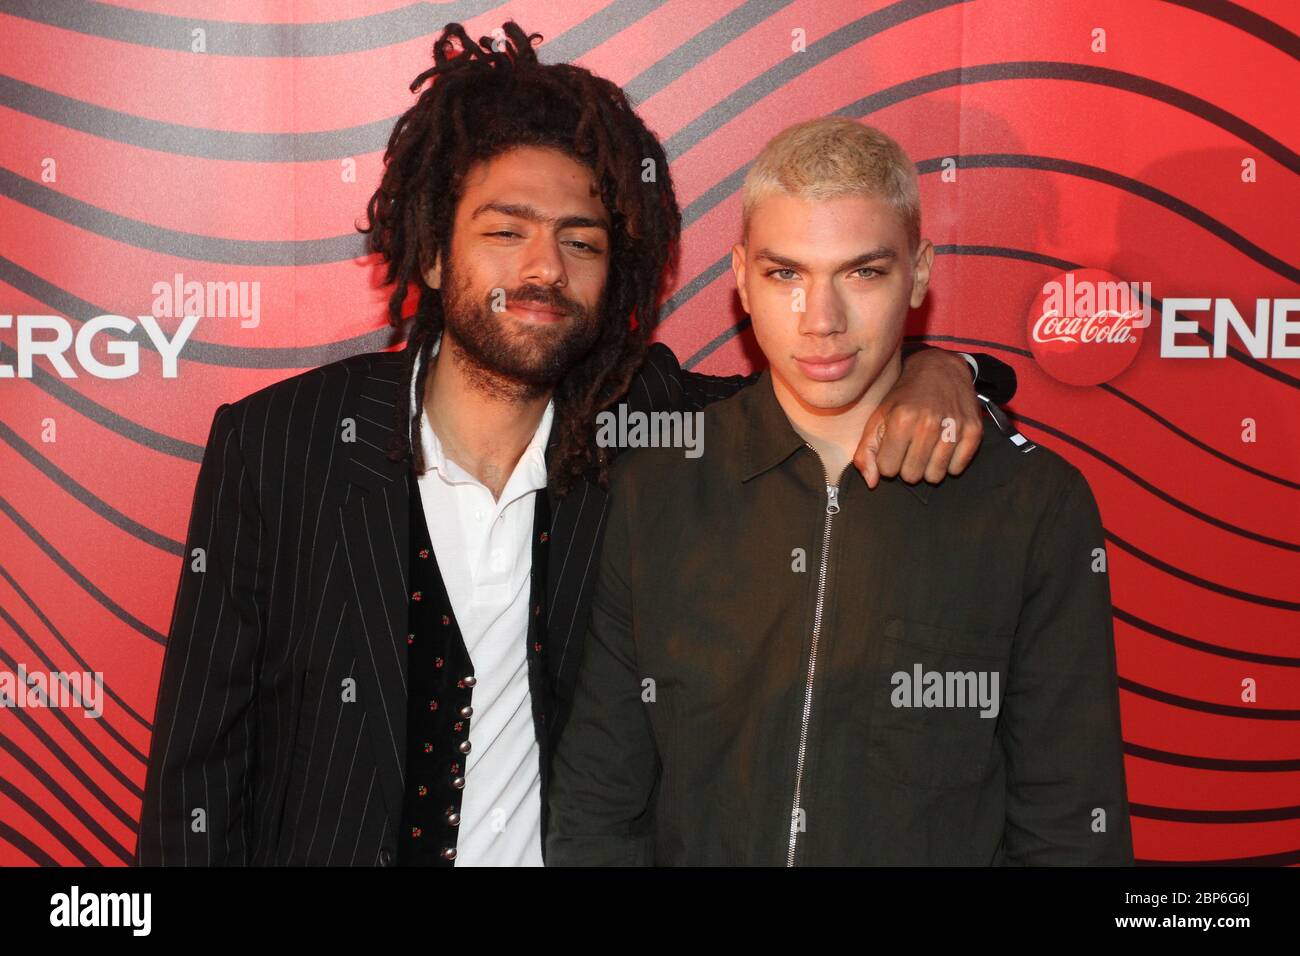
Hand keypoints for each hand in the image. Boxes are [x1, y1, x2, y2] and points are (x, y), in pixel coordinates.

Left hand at [853, 349, 982, 487]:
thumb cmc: (904, 398)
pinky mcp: (974, 431)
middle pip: (912, 476)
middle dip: (907, 466)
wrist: (940, 369)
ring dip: (928, 467)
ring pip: (935, 476)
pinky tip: (943, 445)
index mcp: (901, 420)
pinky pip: (957, 469)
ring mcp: (954, 427)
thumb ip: (866, 452)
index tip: (893, 448)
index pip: (887, 470)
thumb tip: (872, 483)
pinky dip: (949, 463)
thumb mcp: (878, 418)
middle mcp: (929, 423)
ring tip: (926, 447)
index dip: (887, 461)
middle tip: (910, 447)